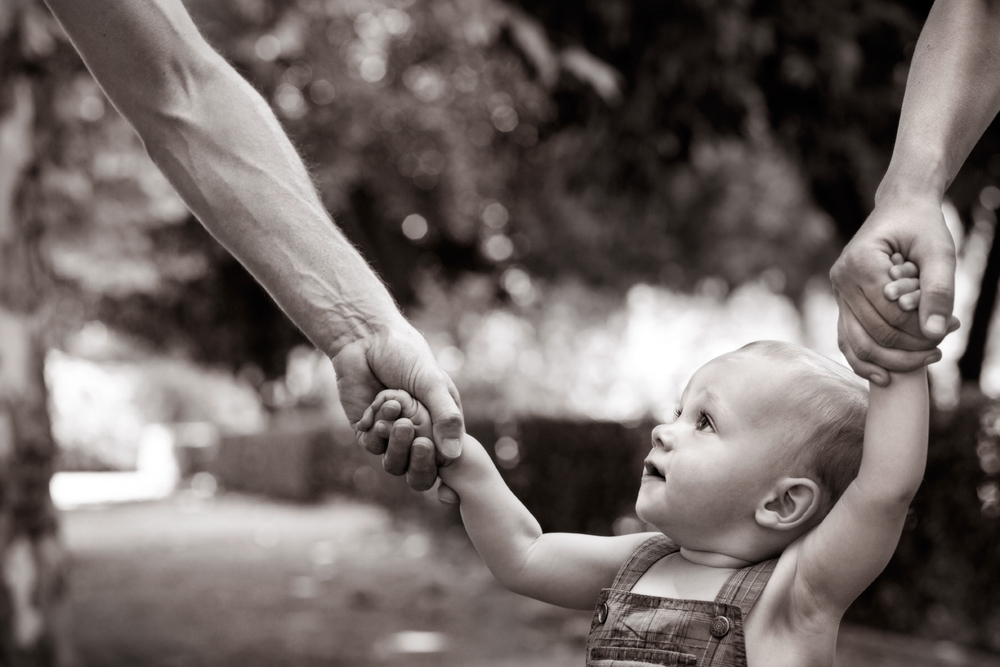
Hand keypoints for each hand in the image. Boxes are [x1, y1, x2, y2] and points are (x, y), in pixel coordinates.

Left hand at [332, 320, 462, 490]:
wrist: (365, 339)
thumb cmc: (406, 355)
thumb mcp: (432, 383)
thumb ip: (446, 417)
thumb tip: (454, 455)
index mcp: (441, 422)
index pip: (446, 458)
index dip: (443, 465)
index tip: (436, 454)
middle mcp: (418, 432)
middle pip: (420, 470)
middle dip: (418, 459)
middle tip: (416, 438)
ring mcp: (392, 434)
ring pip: (395, 463)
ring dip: (396, 442)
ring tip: (394, 411)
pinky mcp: (368, 431)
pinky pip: (373, 446)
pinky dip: (376, 429)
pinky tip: (376, 404)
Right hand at [830, 193, 957, 384]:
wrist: (900, 208)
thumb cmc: (921, 226)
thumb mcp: (939, 251)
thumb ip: (939, 290)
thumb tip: (937, 333)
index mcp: (859, 265)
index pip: (892, 314)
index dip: (923, 327)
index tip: (953, 325)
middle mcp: (841, 281)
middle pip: (875, 333)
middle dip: (911, 346)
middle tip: (943, 347)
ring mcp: (838, 294)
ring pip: (857, 343)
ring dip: (892, 360)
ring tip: (927, 359)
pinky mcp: (843, 303)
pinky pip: (848, 340)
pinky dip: (866, 362)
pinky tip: (887, 376)